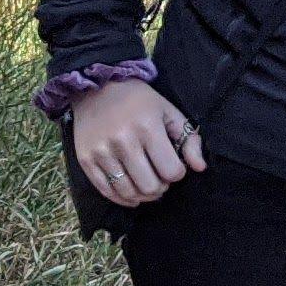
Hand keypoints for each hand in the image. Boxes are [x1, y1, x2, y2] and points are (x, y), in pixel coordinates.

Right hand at [71, 80, 205, 210]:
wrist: (97, 87)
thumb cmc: (139, 101)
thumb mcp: (169, 112)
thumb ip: (189, 139)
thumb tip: (200, 167)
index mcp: (148, 128)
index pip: (171, 171)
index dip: (178, 173)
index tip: (174, 166)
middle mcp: (123, 142)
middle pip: (149, 186)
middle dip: (161, 187)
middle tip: (161, 178)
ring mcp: (101, 152)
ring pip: (128, 192)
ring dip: (143, 195)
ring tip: (147, 184)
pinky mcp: (85, 160)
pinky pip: (106, 191)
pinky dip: (122, 198)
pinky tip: (132, 193)